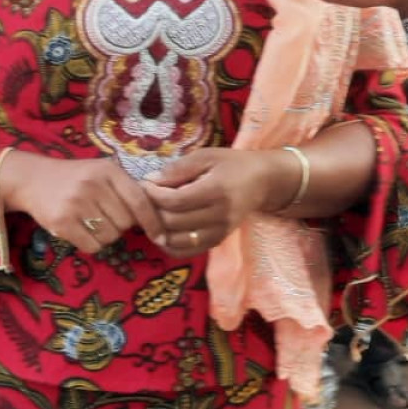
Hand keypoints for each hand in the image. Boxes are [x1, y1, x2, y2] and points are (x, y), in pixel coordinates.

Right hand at [0, 152, 162, 253]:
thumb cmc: (75, 178)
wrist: (33, 179)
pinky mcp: (62, 221)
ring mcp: (76, 203)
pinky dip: (90, 244)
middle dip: (120, 224)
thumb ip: (125, 189)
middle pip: (126, 223)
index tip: (161, 237)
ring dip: (105, 235)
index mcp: (108, 170)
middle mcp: (93, 184)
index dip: (153, 222)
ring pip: (110, 236)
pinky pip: (92, 246)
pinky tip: (80, 229)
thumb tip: (156, 218)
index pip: (139, 200)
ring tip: (90, 221)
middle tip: (104, 215)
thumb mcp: (101, 172)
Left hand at [141, 149, 292, 257]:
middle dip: (152, 210)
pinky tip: (162, 230)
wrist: (262, 182)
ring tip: (151, 213)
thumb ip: (178, 169)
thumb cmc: (233, 164)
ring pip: (177, 241)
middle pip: (174, 222)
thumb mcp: (206, 156)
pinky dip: (169, 245)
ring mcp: (219, 233)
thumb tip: (151, 180)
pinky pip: (188, 252)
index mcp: (216, 191)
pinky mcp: (217, 242)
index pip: (175, 201)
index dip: (153, 195)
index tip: (144, 183)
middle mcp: (219, 216)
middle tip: (144, 198)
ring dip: (158, 229)